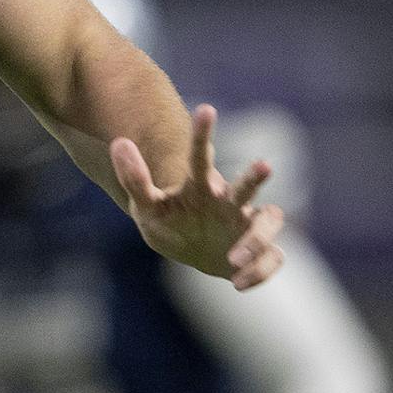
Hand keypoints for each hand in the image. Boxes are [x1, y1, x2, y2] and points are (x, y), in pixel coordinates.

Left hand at [111, 104, 284, 289]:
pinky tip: (238, 283)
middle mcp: (230, 202)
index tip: (205, 109)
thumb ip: (134, 178)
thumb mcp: (147, 206)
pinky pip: (273, 259)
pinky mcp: (261, 253)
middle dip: (254, 177)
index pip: (201, 159)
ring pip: (270, 221)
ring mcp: (248, 226)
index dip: (202, 135)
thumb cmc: (171, 223)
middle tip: (263, 165)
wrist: (192, 253)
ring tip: (233, 259)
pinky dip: (260, 271)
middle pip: (247, 186)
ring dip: (257, 239)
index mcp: (202, 187)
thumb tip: (119, 143)